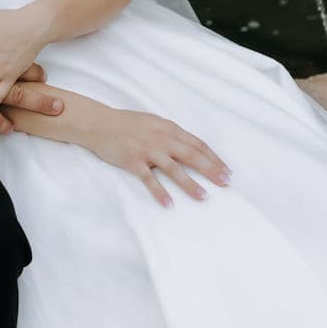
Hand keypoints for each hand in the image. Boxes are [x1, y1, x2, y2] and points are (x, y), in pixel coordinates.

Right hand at [80, 108, 231, 207]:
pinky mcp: (133, 161)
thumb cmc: (127, 124)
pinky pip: (149, 179)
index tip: (226, 170)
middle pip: (191, 155)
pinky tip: (169, 204)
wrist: (100, 123)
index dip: (214, 157)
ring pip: (174, 168)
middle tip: (225, 183)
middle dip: (211, 170)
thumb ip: (171, 134)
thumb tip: (190, 148)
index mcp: (169, 128)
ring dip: (190, 184)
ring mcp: (147, 150)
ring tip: (203, 197)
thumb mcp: (154, 123)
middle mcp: (161, 138)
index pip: (197, 144)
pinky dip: (160, 192)